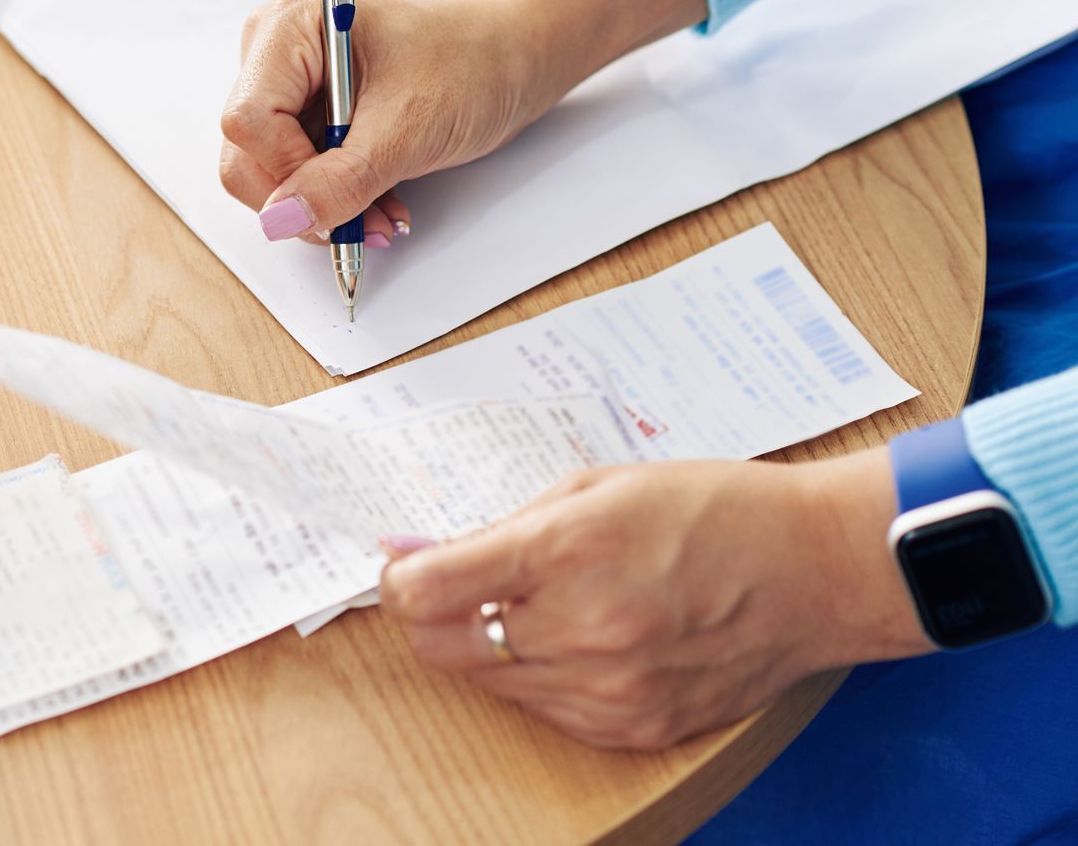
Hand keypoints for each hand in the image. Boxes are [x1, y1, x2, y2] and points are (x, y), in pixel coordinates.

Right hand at [219, 0, 708, 243]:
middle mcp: (276, 49)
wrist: (515, 56)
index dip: (287, 170)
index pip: (247, 119)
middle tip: (363, 220)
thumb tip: (280, 220)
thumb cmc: (474, 63)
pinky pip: (295, 171)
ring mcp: (289, 82)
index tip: (338, 195)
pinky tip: (376, 202)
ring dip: (322, 206)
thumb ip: (340, 180)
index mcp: (291, 25)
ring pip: (268, 171)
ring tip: (381, 214)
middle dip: (303, 198)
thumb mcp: (409, 129)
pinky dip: (333, 197)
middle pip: (245, 150)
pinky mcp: (307, 111)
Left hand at [376, 450, 932, 749]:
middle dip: (433, 612)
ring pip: (491, 682)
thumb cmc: (712, 511)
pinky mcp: (633, 729)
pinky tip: (582, 635)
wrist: (816, 570)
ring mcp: (610, 692)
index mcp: (567, 553)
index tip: (404, 562)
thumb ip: (501, 526)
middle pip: (443, 646)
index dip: (399, 577)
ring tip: (544, 598)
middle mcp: (583, 633)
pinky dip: (542, 674)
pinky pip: (546, 709)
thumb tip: (417, 553)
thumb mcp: (596, 486)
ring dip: (492, 642)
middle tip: (458, 580)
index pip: (426, 593)